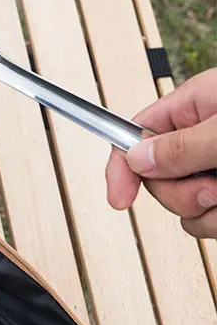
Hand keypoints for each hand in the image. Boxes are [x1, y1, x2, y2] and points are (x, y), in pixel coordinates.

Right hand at [105, 67, 216, 236]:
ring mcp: (215, 169)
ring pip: (181, 206)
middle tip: (213, 190)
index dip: (122, 166)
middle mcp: (204, 137)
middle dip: (180, 194)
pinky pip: (204, 220)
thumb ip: (184, 146)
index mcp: (199, 104)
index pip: (136, 133)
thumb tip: (138, 160)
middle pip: (156, 178)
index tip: (118, 198)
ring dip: (204, 213)